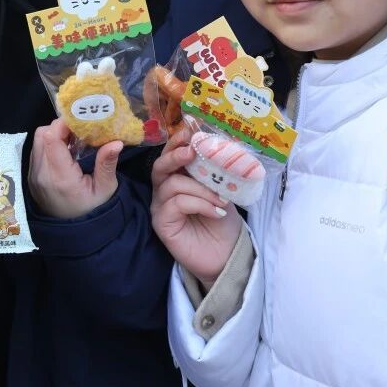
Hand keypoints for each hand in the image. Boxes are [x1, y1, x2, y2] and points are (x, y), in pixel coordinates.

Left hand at [28, 118, 121, 218]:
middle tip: (79, 131)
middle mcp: (42, 174)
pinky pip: (36, 151)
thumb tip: (116, 141)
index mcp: (60, 177)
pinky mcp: (31, 177)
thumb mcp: (105, 189)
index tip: (80, 121)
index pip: (51, 138)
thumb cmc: (92, 209)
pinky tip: (65, 153)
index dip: (64, 124)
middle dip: (60, 127)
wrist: (73, 232)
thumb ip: (107, 164)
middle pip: (43, 135)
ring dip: (54, 135)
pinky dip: (48, 145)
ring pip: (38, 140)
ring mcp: (34, 176)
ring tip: (73, 142)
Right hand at [150, 128, 242, 287]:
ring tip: (221, 199)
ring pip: (172, 185)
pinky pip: (176, 204)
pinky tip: (216, 212)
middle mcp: (164, 191)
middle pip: (160, 166)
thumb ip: (215, 171)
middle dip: (176, 155)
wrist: (227, 255)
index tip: (191, 132)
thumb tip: (222, 146)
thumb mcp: (222, 190)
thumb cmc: (223, 221)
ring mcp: (161, 207)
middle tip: (193, 152)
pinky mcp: (162, 223)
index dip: (177, 142)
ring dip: (201, 188)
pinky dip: (199, 203)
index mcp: (177, 178)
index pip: (170, 155)